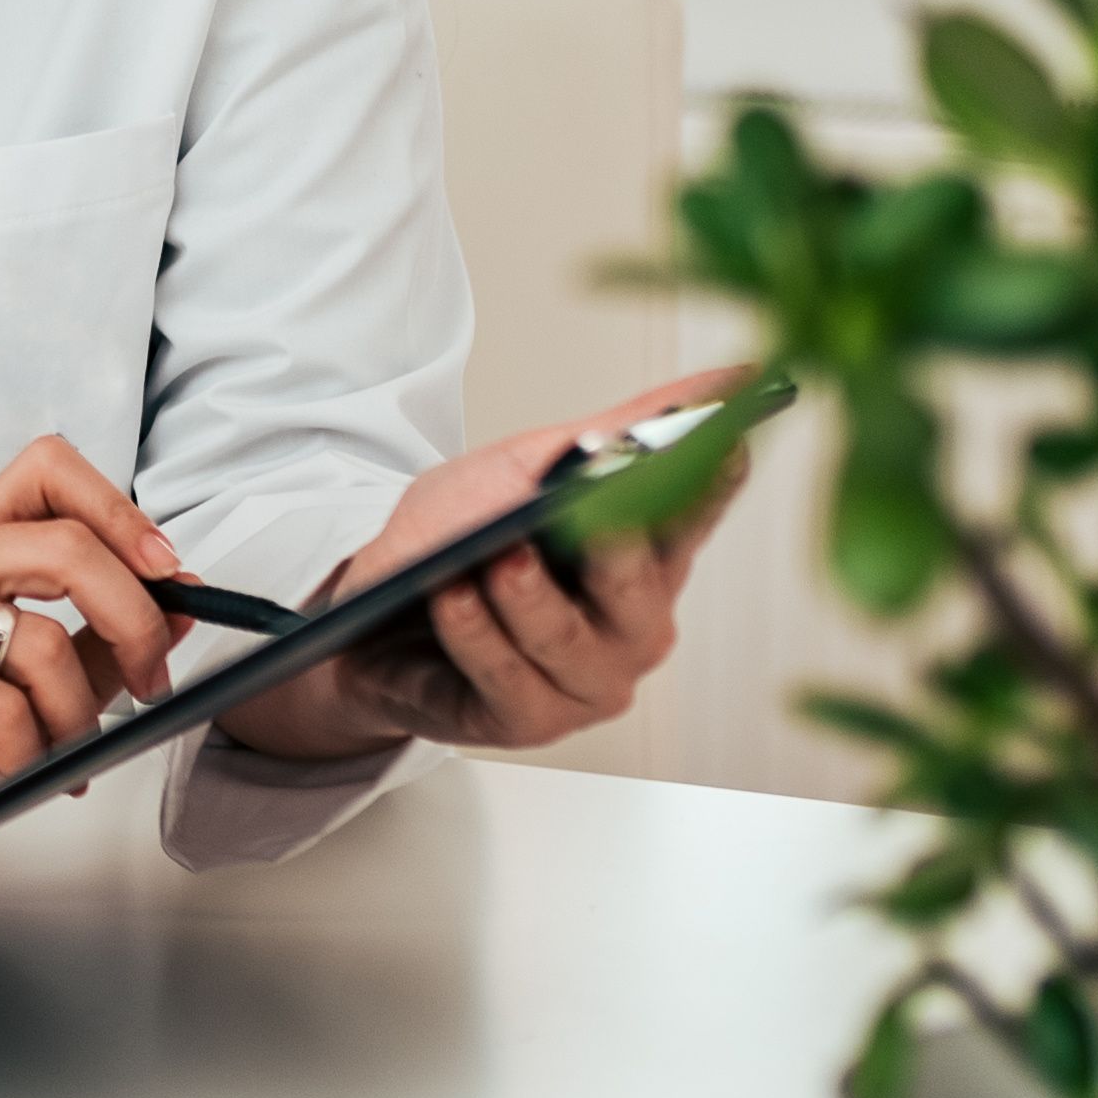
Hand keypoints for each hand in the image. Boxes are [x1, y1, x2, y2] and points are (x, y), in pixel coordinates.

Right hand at [0, 435, 190, 878]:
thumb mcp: (36, 688)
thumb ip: (100, 641)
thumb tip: (183, 604)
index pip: (47, 470)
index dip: (119, 511)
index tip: (166, 571)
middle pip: (64, 544)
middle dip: (135, 619)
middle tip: (154, 680)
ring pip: (42, 640)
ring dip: (76, 716)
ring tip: (62, 756)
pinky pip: (1, 705)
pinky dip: (26, 751)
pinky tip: (9, 768)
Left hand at [216, 370, 752, 764]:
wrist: (367, 612)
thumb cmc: (459, 537)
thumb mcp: (528, 466)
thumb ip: (621, 427)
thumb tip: (730, 376)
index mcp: (646, 556)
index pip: (698, 513)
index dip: (715, 481)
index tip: (724, 442)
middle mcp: (632, 626)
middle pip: (641, 593)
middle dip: (617, 555)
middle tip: (597, 518)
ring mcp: (585, 681)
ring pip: (566, 641)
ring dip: (525, 597)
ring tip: (495, 559)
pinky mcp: (529, 720)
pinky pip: (506, 679)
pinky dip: (474, 633)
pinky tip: (450, 597)